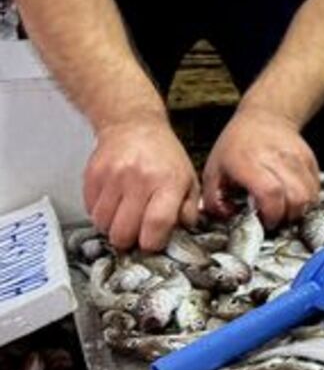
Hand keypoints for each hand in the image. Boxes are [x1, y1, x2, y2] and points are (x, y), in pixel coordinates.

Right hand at [85, 115, 199, 252]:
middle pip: (123, 231)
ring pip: (103, 224)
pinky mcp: (92, 176)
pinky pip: (90, 210)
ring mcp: (112, 177)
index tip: (152, 244)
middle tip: (135, 234)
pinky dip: (100, 214)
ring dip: (112, 228)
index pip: (156, 224)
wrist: (133, 125)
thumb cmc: (164, 156)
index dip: (152, 243)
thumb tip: (181, 234)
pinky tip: (113, 204)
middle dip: (129, 241)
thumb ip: (188, 210)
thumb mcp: (188, 180)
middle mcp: (139, 179)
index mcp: (167, 182)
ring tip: (124, 217)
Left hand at [203, 106, 319, 227]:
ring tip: (285, 210)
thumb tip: (229, 217)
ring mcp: (296, 157)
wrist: (264, 117)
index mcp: (248, 162)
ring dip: (299, 210)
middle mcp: (276, 158)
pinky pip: (316, 187)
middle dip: (287, 217)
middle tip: (276, 218)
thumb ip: (214, 201)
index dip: (271, 213)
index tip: (265, 221)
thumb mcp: (213, 171)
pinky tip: (294, 198)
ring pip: (309, 195)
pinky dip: (308, 199)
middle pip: (295, 197)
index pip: (270, 192)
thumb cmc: (236, 146)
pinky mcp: (310, 159)